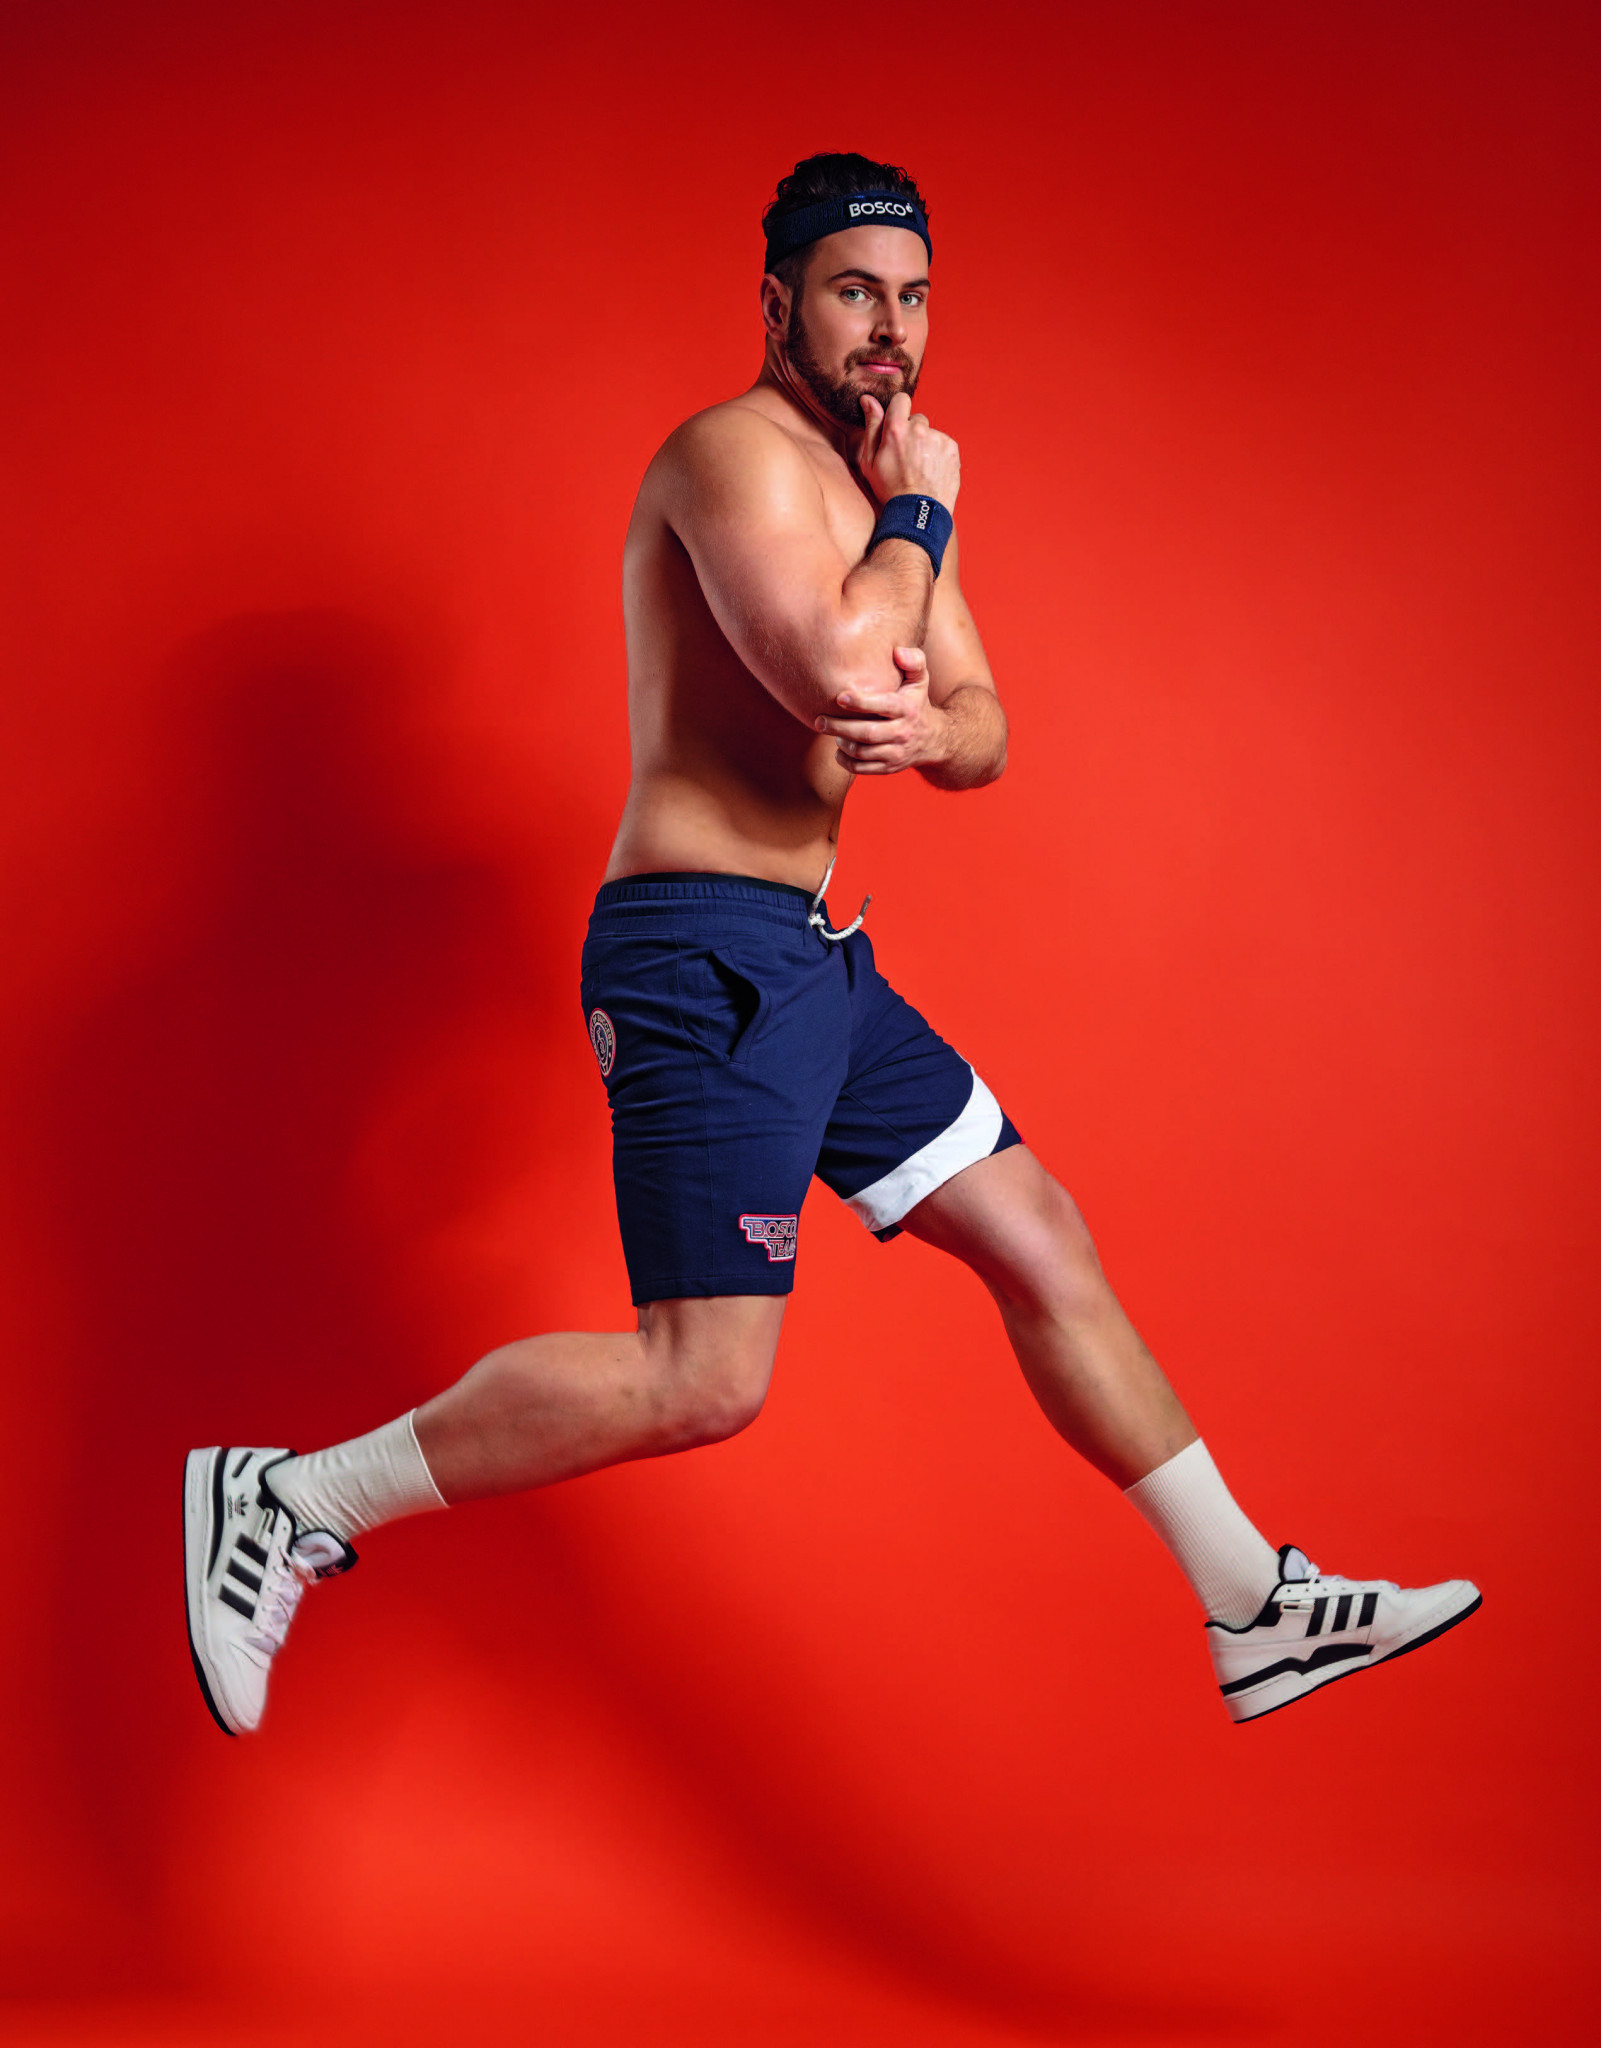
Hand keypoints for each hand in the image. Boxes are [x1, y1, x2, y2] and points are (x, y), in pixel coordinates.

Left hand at [814, 646, 948, 775]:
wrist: (933, 739)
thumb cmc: (917, 702)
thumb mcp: (921, 679)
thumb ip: (914, 661)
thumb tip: (898, 651)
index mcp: (907, 709)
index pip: (884, 705)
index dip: (861, 702)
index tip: (839, 697)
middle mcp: (902, 733)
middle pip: (867, 734)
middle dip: (840, 727)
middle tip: (819, 720)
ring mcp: (896, 753)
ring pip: (862, 753)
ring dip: (841, 743)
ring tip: (830, 731)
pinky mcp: (889, 767)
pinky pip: (862, 769)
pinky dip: (845, 761)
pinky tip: (838, 749)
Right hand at [856, 392, 959, 509]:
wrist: (917, 513)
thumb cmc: (889, 489)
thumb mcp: (870, 461)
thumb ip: (871, 426)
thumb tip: (868, 400)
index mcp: (896, 430)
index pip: (901, 399)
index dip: (898, 411)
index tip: (897, 425)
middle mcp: (920, 429)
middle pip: (917, 420)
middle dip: (912, 433)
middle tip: (906, 457)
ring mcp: (938, 439)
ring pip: (930, 433)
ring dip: (925, 445)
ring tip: (919, 468)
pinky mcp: (952, 449)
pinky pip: (943, 444)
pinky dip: (938, 454)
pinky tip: (930, 471)